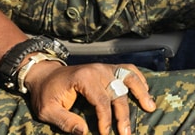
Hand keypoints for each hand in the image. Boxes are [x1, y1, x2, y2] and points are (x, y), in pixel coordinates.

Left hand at [26, 63, 154, 134]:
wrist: (45, 73)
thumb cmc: (46, 93)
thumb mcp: (47, 110)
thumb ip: (65, 121)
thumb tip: (84, 132)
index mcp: (83, 78)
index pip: (101, 101)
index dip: (106, 119)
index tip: (106, 134)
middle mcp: (98, 69)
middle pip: (118, 92)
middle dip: (124, 115)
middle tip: (126, 133)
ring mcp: (105, 67)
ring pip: (128, 77)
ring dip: (141, 92)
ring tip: (150, 107)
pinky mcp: (108, 67)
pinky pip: (128, 69)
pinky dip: (139, 79)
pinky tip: (146, 90)